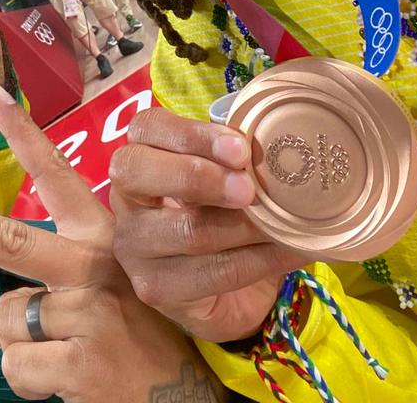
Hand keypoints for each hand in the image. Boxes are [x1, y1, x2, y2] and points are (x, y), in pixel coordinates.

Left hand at [0, 85, 225, 402]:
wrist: (182, 395)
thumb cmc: (143, 331)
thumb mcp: (119, 279)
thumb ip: (71, 265)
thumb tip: (4, 295)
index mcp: (102, 235)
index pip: (59, 175)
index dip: (25, 134)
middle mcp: (94, 262)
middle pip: (9, 239)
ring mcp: (86, 312)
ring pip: (4, 319)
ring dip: (22, 342)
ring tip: (68, 348)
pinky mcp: (78, 361)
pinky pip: (14, 366)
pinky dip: (30, 380)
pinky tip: (69, 378)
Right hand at [109, 108, 307, 342]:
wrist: (218, 287)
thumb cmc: (219, 210)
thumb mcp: (221, 174)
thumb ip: (231, 157)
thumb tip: (274, 144)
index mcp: (139, 153)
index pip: (147, 128)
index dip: (192, 134)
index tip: (240, 148)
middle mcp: (125, 197)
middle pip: (140, 173)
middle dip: (200, 177)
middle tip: (249, 188)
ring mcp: (133, 246)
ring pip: (186, 230)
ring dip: (246, 225)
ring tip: (285, 220)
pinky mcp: (155, 287)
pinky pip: (213, 272)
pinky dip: (261, 260)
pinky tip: (291, 250)